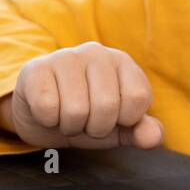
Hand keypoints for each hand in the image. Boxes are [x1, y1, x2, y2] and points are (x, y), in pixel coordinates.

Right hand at [0, 43, 164, 148]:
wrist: (41, 116)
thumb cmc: (87, 117)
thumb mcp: (118, 127)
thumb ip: (139, 131)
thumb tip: (154, 137)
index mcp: (123, 62)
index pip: (138, 98)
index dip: (124, 120)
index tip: (113, 118)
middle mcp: (96, 52)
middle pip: (107, 106)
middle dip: (95, 127)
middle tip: (86, 121)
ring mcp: (64, 56)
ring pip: (76, 110)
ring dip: (70, 126)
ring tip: (66, 116)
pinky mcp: (35, 68)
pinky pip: (47, 108)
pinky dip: (48, 120)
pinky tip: (47, 110)